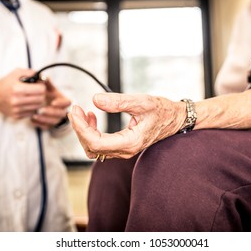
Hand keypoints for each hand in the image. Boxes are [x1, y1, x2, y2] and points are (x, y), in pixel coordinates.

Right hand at [0, 68, 45, 118]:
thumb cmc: (6, 83)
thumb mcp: (17, 73)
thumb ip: (31, 73)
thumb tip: (43, 77)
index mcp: (17, 88)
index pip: (41, 90)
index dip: (42, 86)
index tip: (39, 85)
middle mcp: (16, 100)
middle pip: (41, 99)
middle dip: (41, 94)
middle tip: (37, 91)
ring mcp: (16, 110)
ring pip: (38, 107)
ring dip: (37, 101)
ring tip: (31, 96)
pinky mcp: (16, 116)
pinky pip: (32, 113)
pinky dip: (31, 108)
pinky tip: (26, 103)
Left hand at [31, 78, 71, 129]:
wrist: (39, 102)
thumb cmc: (45, 93)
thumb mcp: (46, 87)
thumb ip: (46, 82)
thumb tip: (44, 77)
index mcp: (62, 100)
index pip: (68, 102)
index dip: (62, 103)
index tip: (53, 102)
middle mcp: (61, 110)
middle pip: (61, 114)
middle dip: (51, 112)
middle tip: (40, 109)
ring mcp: (56, 118)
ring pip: (54, 122)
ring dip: (44, 119)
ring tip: (34, 115)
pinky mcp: (49, 124)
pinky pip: (46, 127)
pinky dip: (39, 124)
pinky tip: (32, 119)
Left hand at [68, 93, 185, 158]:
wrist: (175, 119)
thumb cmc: (162, 111)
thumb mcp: (142, 102)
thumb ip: (119, 101)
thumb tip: (95, 100)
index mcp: (130, 142)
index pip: (96, 142)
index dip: (81, 128)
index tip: (76, 111)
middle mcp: (125, 150)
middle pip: (91, 147)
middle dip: (79, 128)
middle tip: (74, 109)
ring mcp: (123, 150)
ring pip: (94, 148)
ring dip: (84, 131)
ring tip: (83, 112)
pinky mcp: (122, 145)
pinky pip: (100, 144)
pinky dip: (92, 132)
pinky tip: (92, 117)